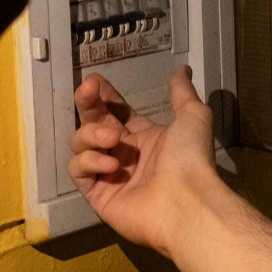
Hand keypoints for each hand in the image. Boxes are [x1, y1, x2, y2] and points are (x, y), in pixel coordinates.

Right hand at [67, 67, 218, 257]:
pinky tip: (111, 165)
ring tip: (113, 140)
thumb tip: (182, 69)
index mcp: (142, 138)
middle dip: (87, 104)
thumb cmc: (189, 158)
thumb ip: (182, 93)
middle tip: (88, 90)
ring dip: (92, 135)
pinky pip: (79, 171)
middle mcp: (121, 154)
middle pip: (92, 123)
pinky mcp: (96, 194)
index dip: (103, 96)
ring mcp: (107, 175)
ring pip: (81, 145)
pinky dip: (89, 162)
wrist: (186, 201)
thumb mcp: (193, 117)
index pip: (114, 112)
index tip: (95, 81)